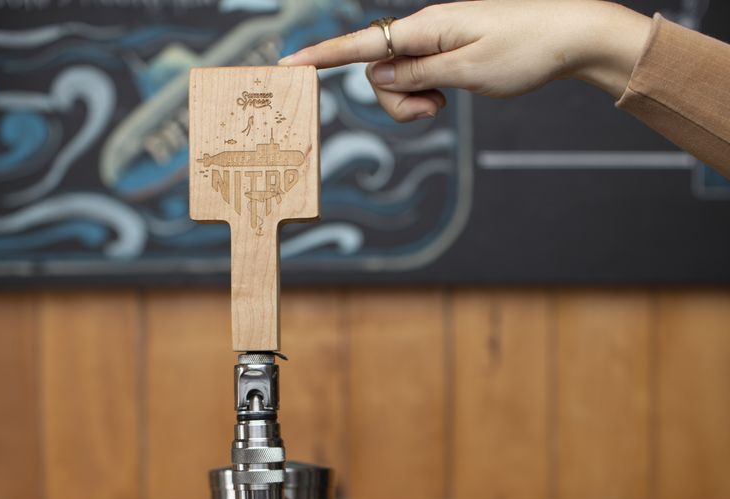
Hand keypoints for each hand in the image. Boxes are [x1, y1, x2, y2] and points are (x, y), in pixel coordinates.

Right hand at [279, 1, 651, 122]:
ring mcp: (437, 40)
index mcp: (427, 27)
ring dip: (412, 103)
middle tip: (433, 112)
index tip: (290, 64)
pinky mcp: (448, 52)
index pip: (363, 43)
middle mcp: (426, 29)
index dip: (324, 56)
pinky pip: (418, 78)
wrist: (568, 37)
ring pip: (398, 80)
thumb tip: (377, 76)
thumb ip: (419, 76)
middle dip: (395, 102)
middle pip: (380, 71)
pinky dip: (426, 96)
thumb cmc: (524, 51)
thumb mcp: (468, 72)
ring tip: (445, 105)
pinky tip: (448, 97)